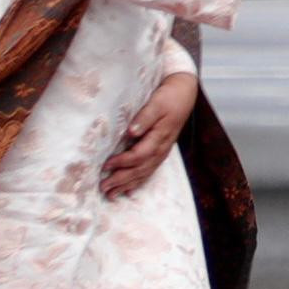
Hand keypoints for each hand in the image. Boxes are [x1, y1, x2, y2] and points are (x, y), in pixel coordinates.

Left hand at [101, 70, 197, 199]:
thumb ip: (144, 118)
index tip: (106, 165)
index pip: (139, 155)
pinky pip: (150, 170)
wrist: (184, 94)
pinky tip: (129, 190)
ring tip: (112, 194)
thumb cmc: (169, 97)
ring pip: (144, 173)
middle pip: (140, 169)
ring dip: (127, 184)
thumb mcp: (157, 103)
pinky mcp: (162, 151)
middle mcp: (162, 148)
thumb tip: (131, 132)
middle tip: (103, 187)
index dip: (122, 162)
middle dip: (121, 179)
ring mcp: (163, 151)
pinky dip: (138, 181)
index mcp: (160, 137)